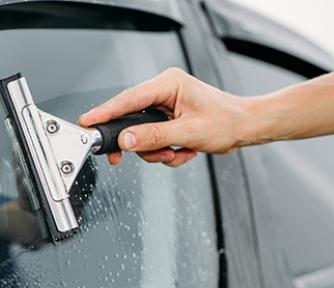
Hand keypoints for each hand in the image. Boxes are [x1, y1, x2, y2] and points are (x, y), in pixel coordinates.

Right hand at [79, 68, 256, 166]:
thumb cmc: (227, 121)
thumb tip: (126, 140)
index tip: (87, 122)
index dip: (105, 112)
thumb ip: (153, 136)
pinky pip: (153, 140)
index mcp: (167, 84)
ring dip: (157, 151)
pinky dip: (166, 152)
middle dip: (138, 143)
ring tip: (177, 153)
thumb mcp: (188, 132)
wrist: (246, 128)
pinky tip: (183, 151)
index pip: (128, 99)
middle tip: (121, 158)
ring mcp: (165, 107)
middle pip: (131, 120)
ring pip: (141, 135)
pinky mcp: (167, 120)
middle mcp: (163, 92)